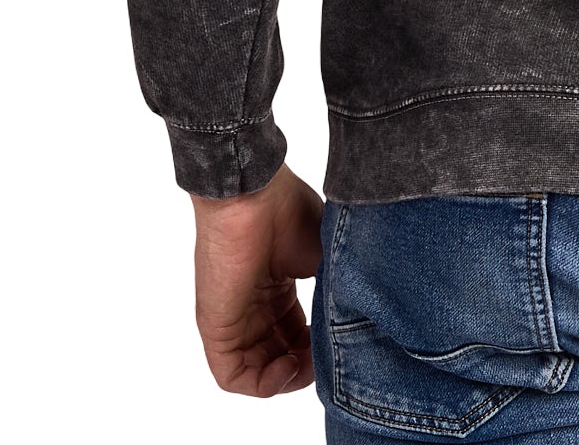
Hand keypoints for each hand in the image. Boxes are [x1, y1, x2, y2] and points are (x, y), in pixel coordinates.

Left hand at [191, 161, 322, 396]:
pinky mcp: (216, 328)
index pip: (296, 334)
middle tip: (327, 357)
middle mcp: (254, 306)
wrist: (254, 194)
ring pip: (256, 371)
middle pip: (278, 355)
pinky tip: (287, 366)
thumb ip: (337, 291)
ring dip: (286, 378)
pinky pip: (232, 375)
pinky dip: (262, 384)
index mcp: (278, 287)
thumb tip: (362, 319)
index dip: (319, 346)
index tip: (340, 340)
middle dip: (306, 366)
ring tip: (307, 363)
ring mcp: (233, 319)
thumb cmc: (289, 212)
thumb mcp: (326, 256)